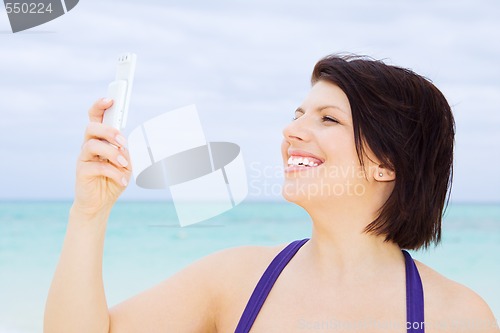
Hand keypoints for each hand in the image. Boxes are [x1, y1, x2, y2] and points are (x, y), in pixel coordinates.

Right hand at [72, 98, 131, 217]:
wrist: (100, 203)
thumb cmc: (113, 179)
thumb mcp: (126, 164)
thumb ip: (125, 151)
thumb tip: (124, 144)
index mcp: (100, 139)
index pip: (96, 117)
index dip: (100, 105)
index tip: (110, 99)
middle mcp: (89, 144)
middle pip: (92, 126)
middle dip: (109, 130)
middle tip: (122, 142)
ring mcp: (84, 157)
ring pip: (93, 144)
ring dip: (112, 153)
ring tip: (124, 165)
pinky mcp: (81, 171)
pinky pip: (97, 166)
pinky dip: (113, 173)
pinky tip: (122, 180)